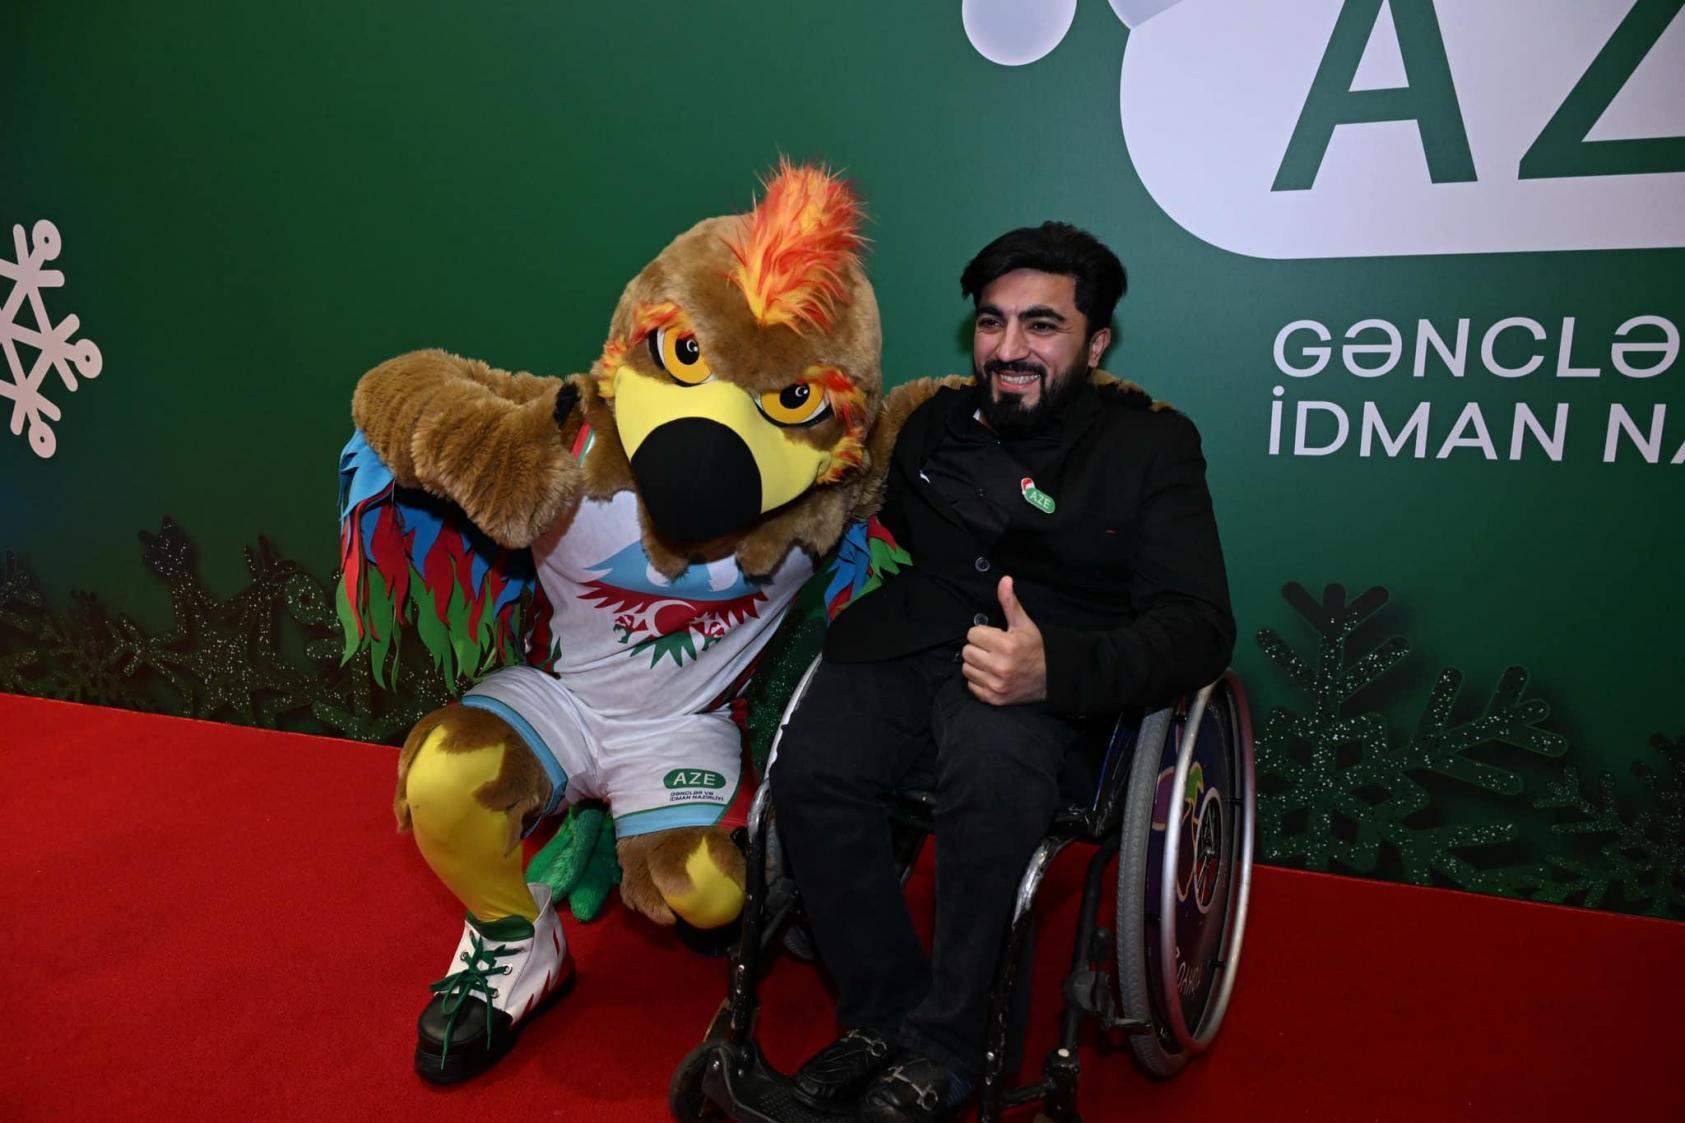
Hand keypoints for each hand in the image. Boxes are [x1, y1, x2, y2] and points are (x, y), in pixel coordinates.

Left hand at [961, 576, 1046, 705]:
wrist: (1052, 678)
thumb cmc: (1036, 648)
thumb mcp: (1023, 624)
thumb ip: (1009, 603)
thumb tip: (1004, 580)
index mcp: (1006, 646)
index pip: (972, 634)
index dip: (983, 633)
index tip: (994, 637)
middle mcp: (1000, 667)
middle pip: (967, 651)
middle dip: (978, 648)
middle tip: (992, 650)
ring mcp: (996, 685)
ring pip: (967, 669)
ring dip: (976, 664)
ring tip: (992, 662)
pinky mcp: (994, 698)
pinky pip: (971, 686)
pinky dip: (978, 680)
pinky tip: (992, 675)